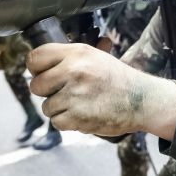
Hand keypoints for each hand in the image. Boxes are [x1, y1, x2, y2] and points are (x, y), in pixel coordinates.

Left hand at [27, 43, 175, 137]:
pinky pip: (56, 122)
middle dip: (47, 92)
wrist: (140, 100)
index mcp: (76, 52)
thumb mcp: (95, 56)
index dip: (36, 69)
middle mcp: (73, 71)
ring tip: (79, 104)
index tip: (43, 74)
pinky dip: (67, 122)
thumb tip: (37, 64)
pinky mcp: (77, 116)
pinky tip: (82, 114)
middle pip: (36, 85)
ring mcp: (74, 94)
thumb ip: (68, 58)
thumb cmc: (117, 78)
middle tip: (64, 92)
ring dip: (59, 109)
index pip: (35, 58)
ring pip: (46, 106)